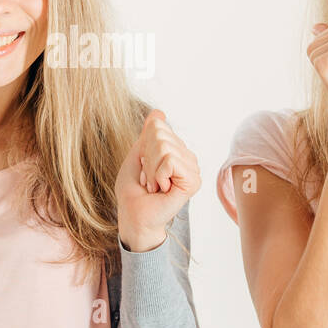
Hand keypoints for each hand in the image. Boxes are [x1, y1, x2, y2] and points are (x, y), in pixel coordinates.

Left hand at [115, 109, 199, 251]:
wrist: (134, 216)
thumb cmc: (133, 190)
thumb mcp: (137, 155)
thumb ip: (148, 134)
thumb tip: (159, 112)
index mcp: (176, 150)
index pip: (158, 126)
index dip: (143, 146)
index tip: (145, 167)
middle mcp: (187, 158)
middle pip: (160, 134)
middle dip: (147, 158)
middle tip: (149, 178)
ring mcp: (192, 169)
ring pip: (165, 146)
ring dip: (151, 169)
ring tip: (155, 185)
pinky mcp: (193, 181)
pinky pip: (170, 160)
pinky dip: (158, 174)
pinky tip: (162, 189)